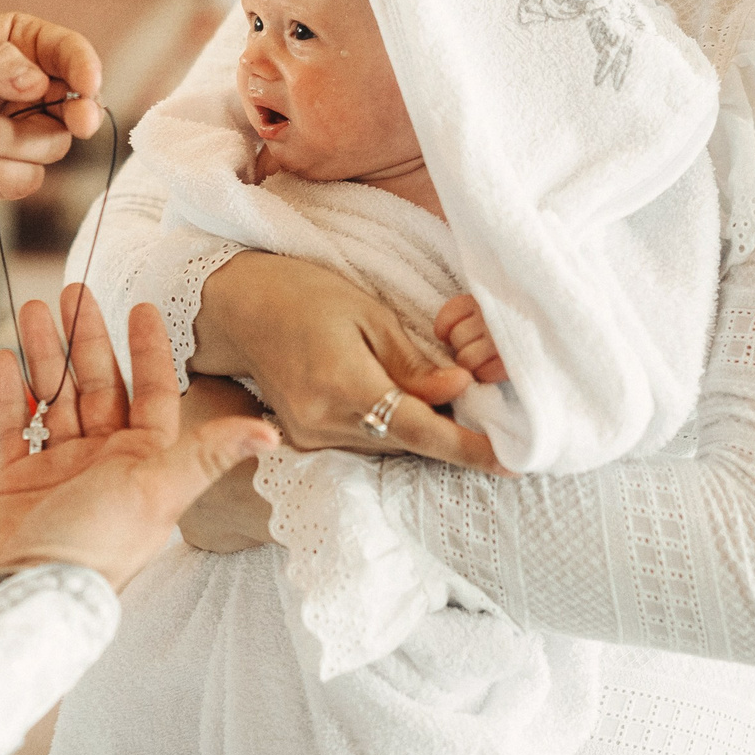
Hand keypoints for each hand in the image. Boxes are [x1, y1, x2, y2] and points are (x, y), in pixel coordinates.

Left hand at [0, 11, 104, 200]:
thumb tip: (36, 82)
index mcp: (23, 48)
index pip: (70, 54)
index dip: (86, 68)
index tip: (88, 83)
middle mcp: (28, 93)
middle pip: (74, 110)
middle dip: (76, 116)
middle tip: (77, 121)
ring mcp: (15, 135)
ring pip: (51, 148)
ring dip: (12, 141)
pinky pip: (22, 180)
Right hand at [0, 289, 279, 590]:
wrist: (27, 590)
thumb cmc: (97, 544)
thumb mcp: (158, 492)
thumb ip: (208, 454)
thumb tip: (272, 434)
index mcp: (142, 462)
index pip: (150, 392)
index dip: (147, 349)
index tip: (141, 306)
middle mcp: (104, 462)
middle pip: (97, 385)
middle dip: (84, 338)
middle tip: (70, 291)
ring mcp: (59, 470)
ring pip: (54, 398)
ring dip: (44, 354)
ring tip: (31, 310)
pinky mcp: (17, 482)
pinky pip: (14, 427)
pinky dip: (9, 394)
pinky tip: (3, 358)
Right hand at [192, 252, 509, 471]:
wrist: (240, 305)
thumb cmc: (305, 295)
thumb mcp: (370, 315)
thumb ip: (415, 364)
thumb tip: (461, 391)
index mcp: (343, 385)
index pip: (420, 430)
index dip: (469, 447)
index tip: (514, 459)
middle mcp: (323, 421)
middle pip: (407, 442)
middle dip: (450, 433)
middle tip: (492, 417)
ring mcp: (309, 435)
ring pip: (386, 444)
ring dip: (421, 429)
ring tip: (448, 403)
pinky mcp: (303, 437)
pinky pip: (363, 440)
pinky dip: (391, 427)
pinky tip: (404, 403)